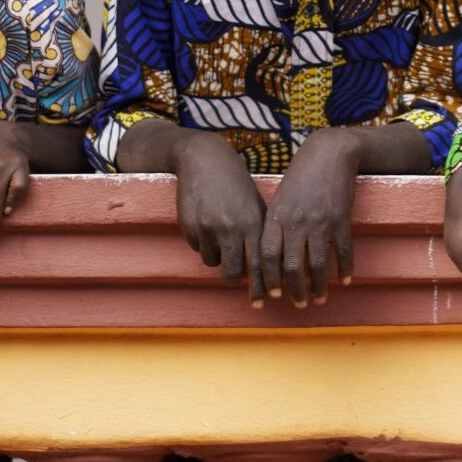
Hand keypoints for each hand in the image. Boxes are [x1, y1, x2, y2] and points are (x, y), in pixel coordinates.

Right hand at [172, 133, 268, 305]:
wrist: (204, 159)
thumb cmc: (236, 183)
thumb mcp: (255, 204)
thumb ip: (262, 232)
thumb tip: (270, 265)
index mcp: (255, 222)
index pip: (260, 264)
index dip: (261, 286)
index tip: (263, 302)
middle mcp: (233, 228)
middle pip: (233, 272)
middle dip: (235, 278)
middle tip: (238, 280)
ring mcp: (210, 228)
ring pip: (214, 262)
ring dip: (218, 257)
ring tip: (221, 236)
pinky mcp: (190, 227)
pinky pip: (198, 248)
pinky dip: (203, 243)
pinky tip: (207, 223)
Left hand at [260, 128, 364, 307]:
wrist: (330, 152)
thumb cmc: (301, 176)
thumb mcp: (281, 198)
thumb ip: (274, 225)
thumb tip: (271, 258)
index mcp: (277, 217)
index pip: (268, 256)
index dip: (269, 280)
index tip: (272, 296)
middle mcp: (297, 222)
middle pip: (292, 266)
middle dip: (295, 291)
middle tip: (299, 305)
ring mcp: (320, 221)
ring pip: (318, 264)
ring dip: (318, 287)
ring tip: (319, 300)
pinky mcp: (341, 218)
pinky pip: (343, 250)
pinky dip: (344, 269)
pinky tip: (344, 281)